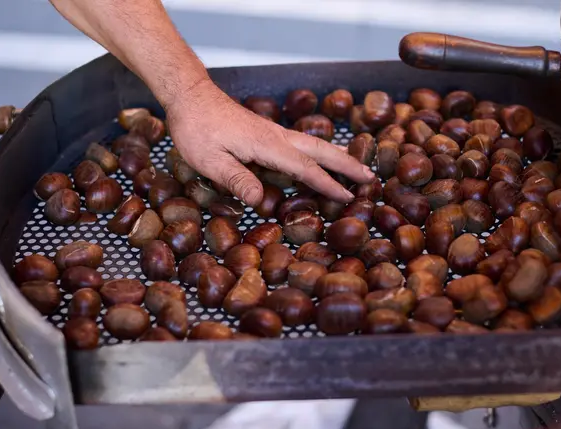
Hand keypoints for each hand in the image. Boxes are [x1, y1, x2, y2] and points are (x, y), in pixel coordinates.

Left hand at [165, 79, 374, 206]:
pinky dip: (320, 152)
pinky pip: (302, 143)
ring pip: (314, 144)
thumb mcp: (208, 159)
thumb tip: (259, 200)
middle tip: (371, 177)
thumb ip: (235, 178)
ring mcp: (273, 132)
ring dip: (338, 156)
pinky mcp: (267, 132)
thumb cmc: (196, 129)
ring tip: (358, 167)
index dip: (327, 184)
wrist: (190, 96)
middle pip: (320, 150)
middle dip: (346, 164)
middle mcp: (276, 136)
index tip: (347, 196)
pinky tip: (322, 157)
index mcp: (266, 145)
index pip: (304, 168)